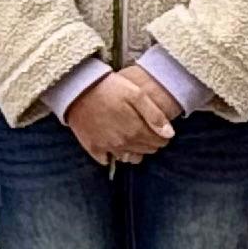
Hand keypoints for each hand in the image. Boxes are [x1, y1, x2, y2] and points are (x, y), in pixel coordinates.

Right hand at [67, 64, 183, 166]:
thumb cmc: (109, 88)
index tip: (159, 128)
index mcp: (136, 131)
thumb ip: (155, 115)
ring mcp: (107, 147)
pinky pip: (107, 160)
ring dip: (135, 150)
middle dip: (150, 142)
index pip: (159, 142)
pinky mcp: (92, 147)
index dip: (162, 136)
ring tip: (132, 136)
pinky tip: (114, 144)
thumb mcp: (136, 94)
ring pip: (129, 158)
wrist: (78, 88)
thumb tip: (169, 134)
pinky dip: (113, 155)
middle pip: (146, 150)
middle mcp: (123, 144)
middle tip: (146, 129)